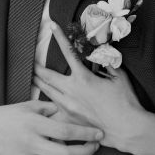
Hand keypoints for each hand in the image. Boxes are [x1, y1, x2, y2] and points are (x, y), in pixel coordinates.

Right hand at [0, 99, 103, 154]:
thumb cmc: (4, 117)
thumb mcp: (27, 106)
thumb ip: (50, 109)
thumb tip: (71, 113)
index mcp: (33, 124)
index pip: (67, 131)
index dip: (86, 133)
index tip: (99, 134)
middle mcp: (30, 143)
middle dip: (86, 152)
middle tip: (94, 147)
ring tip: (70, 150)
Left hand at [33, 24, 154, 154]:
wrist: (125, 128)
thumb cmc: (125, 102)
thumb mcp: (119, 77)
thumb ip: (108, 63)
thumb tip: (103, 52)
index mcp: (83, 78)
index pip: (68, 52)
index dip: (60, 37)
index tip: (52, 25)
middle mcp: (72, 91)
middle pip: (47, 75)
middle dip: (36, 66)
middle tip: (28, 59)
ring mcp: (68, 106)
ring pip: (46, 91)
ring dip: (38, 82)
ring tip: (31, 76)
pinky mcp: (69, 119)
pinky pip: (53, 108)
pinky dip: (47, 103)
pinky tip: (41, 102)